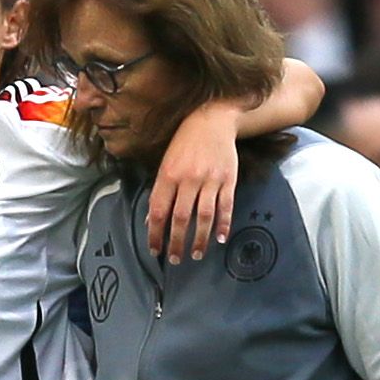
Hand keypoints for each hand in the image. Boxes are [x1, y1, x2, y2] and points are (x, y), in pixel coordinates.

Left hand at [145, 104, 239, 263]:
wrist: (212, 119)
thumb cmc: (184, 143)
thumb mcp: (165, 163)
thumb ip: (160, 191)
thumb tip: (151, 219)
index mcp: (168, 175)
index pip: (158, 211)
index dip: (156, 233)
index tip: (155, 250)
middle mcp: (189, 179)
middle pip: (181, 218)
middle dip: (177, 242)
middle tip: (175, 259)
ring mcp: (210, 179)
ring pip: (204, 215)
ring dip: (200, 238)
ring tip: (196, 254)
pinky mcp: (228, 179)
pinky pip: (226, 206)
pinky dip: (224, 224)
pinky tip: (220, 238)